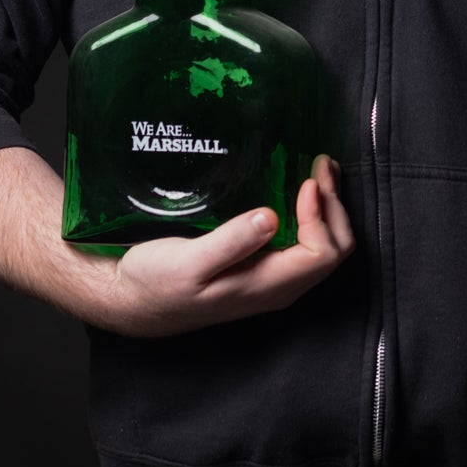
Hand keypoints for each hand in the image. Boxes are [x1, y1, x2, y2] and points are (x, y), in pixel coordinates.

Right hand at [104, 154, 354, 336]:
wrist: (131, 301)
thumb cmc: (156, 282)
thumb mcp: (188, 262)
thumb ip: (230, 243)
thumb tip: (271, 217)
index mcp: (266, 287)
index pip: (321, 254)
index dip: (322, 216)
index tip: (306, 181)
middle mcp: (278, 287)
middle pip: (333, 251)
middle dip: (335, 206)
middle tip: (321, 165)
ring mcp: (271, 279)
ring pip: (322, 247)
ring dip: (327, 208)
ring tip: (320, 170)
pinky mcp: (260, 268)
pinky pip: (303, 243)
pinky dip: (311, 213)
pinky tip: (298, 188)